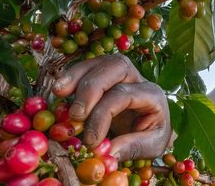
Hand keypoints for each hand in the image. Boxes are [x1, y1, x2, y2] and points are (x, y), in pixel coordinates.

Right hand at [52, 54, 171, 160]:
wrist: (155, 127)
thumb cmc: (153, 136)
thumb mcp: (152, 146)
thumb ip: (133, 147)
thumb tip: (107, 152)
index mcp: (153, 95)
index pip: (124, 96)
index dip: (102, 115)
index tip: (90, 140)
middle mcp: (138, 78)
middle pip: (116, 67)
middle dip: (91, 88)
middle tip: (76, 115)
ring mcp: (123, 73)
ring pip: (101, 62)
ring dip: (77, 75)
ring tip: (59, 92)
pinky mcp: (107, 75)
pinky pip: (90, 67)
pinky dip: (72, 75)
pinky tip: (60, 89)